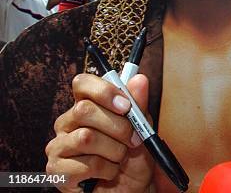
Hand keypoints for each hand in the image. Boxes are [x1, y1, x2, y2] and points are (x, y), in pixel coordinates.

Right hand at [45, 74, 153, 192]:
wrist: (132, 189)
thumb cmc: (134, 158)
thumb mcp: (142, 130)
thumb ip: (139, 105)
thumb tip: (140, 79)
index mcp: (86, 106)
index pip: (82, 84)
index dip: (104, 91)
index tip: (126, 105)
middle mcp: (67, 123)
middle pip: (84, 110)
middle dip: (118, 126)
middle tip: (133, 140)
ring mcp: (59, 147)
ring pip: (86, 137)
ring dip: (114, 151)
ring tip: (120, 159)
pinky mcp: (57, 171)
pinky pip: (84, 164)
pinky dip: (106, 170)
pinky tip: (108, 173)